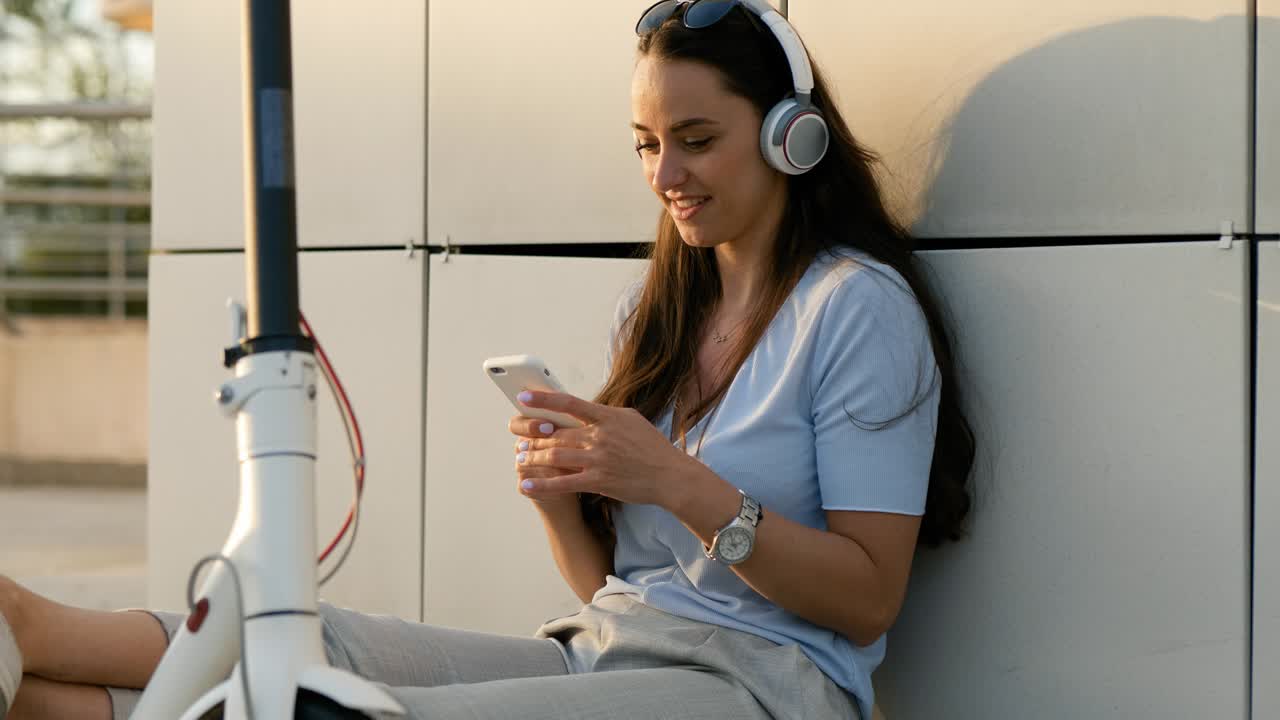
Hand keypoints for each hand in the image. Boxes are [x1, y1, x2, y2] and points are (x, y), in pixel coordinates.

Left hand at [510, 389, 695, 508]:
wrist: (669, 475)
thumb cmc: (651, 447)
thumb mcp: (631, 420)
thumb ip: (606, 414)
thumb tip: (586, 410)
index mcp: (607, 417)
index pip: (570, 403)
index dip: (544, 399)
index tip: (523, 397)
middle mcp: (600, 436)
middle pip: (557, 433)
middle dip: (534, 438)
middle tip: (520, 440)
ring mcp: (598, 459)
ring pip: (555, 456)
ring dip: (533, 458)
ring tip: (520, 459)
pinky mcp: (599, 481)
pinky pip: (564, 483)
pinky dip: (542, 484)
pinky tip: (526, 484)